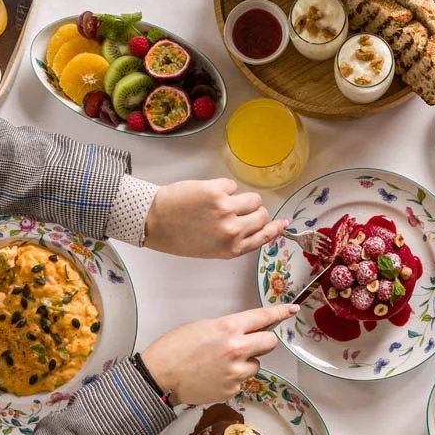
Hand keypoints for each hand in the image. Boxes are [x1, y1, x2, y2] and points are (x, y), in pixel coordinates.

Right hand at [141, 304, 297, 404]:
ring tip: (220, 363)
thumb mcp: (204, 326)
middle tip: (249, 344)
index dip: (280, 313)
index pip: (263, 318)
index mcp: (229, 328)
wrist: (159, 376)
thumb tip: (246, 330)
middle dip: (263, 342)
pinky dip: (232, 378)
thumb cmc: (175, 348)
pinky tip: (214, 375)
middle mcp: (237, 349)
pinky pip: (241, 380)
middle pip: (270, 344)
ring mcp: (236, 372)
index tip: (291, 310)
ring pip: (255, 364)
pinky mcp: (232, 389)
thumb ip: (229, 328)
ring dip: (246, 362)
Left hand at [144, 179, 286, 258]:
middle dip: (253, 211)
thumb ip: (233, 240)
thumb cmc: (177, 237)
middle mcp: (232, 231)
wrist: (153, 221)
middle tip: (238, 209)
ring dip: (240, 198)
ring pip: (252, 198)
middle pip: (261, 215)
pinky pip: (232, 185)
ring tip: (222, 200)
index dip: (274, 229)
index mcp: (231, 249)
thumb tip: (253, 227)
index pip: (264, 237)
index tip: (282, 223)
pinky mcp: (217, 192)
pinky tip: (206, 194)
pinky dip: (222, 187)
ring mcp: (226, 210)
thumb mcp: (210, 249)